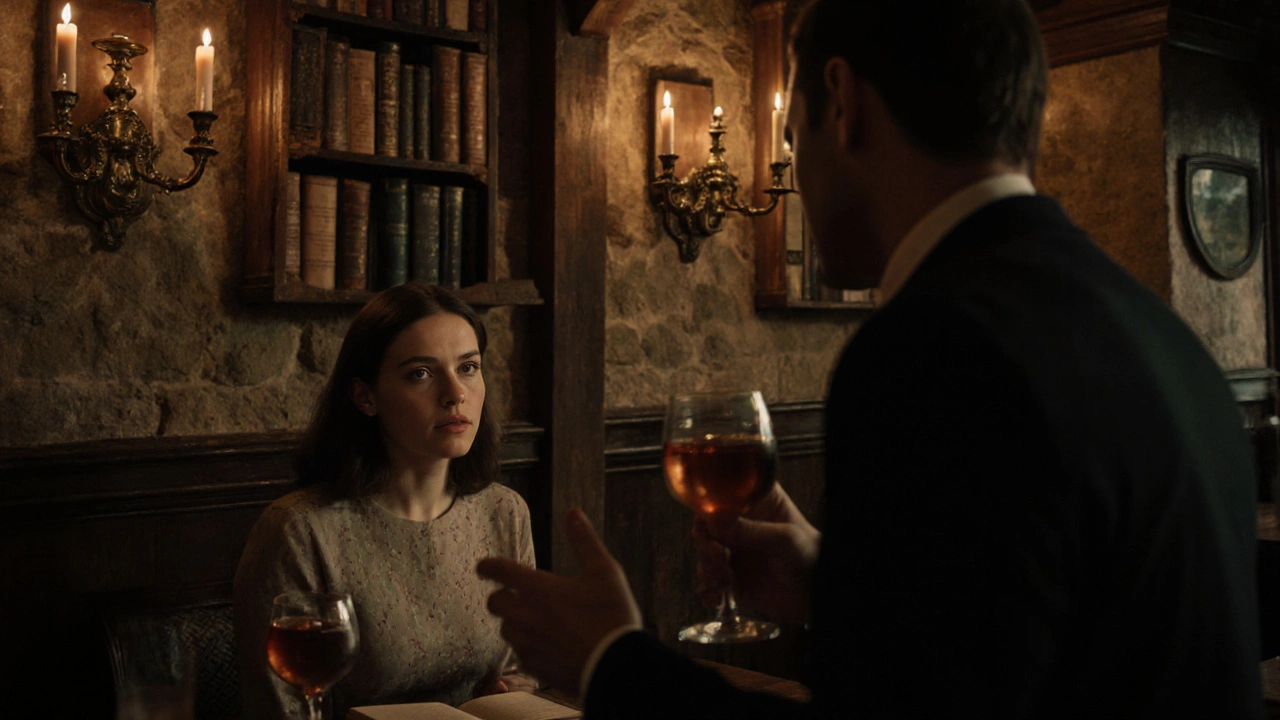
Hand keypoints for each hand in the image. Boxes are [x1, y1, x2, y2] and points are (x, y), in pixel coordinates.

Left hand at [477, 509, 641, 696]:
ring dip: (514, 622)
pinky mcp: (534, 667)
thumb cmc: (612, 616)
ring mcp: (527, 644)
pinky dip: (527, 646)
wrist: (618, 668)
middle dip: (501, 595)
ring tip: (536, 620)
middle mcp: (525, 616)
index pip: (499, 571)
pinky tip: (547, 645)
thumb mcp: (604, 572)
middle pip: (494, 603)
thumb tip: (572, 512)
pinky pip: (519, 654)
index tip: (483, 566)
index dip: (487, 566)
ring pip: (505, 629)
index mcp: (539, 588)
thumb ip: (584, 541)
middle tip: (517, 594)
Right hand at [695, 483, 819, 623]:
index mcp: (756, 504)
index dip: (708, 507)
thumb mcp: (783, 538)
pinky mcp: (732, 579)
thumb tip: (714, 516)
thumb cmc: (811, 556)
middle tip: (718, 557)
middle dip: (705, 544)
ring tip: (721, 580)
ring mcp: (735, 552)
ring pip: (704, 554)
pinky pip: (709, 582)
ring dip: (706, 568)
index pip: (722, 495)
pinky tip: (716, 596)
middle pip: (706, 526)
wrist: (818, 595)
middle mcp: (741, 526)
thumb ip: (749, 530)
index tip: (709, 523)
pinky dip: (707, 590)